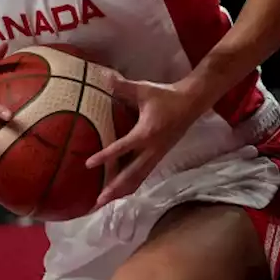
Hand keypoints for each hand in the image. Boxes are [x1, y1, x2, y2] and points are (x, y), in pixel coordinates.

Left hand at [86, 76, 203, 206]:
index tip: (88, 164)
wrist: (192, 103)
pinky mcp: (159, 157)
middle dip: (114, 189)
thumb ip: (123, 86)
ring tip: (104, 202)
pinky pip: (143, 175)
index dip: (105, 156)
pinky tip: (120, 192)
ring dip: (122, 191)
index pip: (122, 148)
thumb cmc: (166, 96)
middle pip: (131, 175)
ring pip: (138, 179)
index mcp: (146, 133)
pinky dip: (131, 185)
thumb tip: (104, 77)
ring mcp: (157, 155)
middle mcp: (152, 149)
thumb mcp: (144, 89)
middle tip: (97, 202)